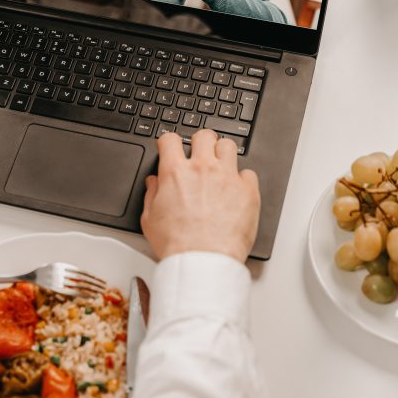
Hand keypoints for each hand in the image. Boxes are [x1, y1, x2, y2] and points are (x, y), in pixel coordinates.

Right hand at [140, 130, 259, 262]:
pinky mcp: (248, 191)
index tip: (172, 149)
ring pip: (229, 146)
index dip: (170, 143)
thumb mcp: (150, 219)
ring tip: (220, 169)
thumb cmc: (178, 245)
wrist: (203, 261)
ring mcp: (228, 177)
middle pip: (204, 135)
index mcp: (175, 173)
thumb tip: (154, 183)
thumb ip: (151, 194)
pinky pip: (248, 173)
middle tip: (200, 156)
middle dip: (200, 143)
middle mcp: (203, 168)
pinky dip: (242, 180)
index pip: (170, 139)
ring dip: (223, 155)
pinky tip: (235, 192)